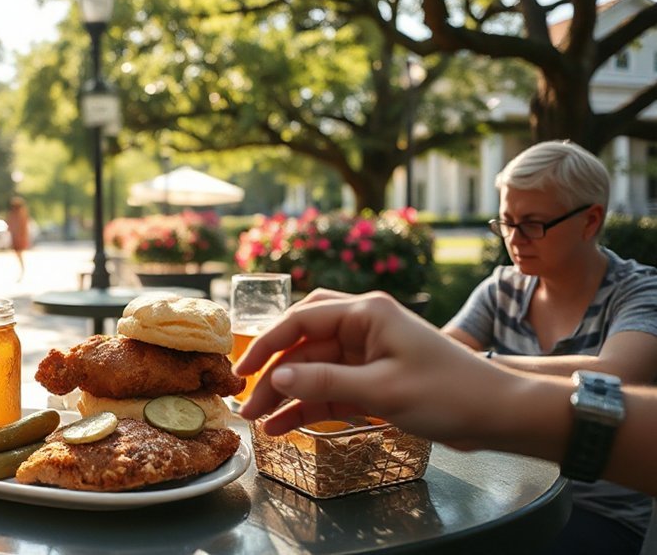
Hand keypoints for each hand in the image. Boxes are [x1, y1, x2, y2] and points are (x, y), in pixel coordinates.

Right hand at [235, 290, 516, 450]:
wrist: (496, 414)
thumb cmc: (447, 392)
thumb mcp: (381, 389)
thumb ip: (324, 382)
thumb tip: (275, 378)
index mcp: (366, 313)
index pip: (300, 320)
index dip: (266, 345)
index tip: (241, 372)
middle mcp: (362, 326)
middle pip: (302, 343)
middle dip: (272, 370)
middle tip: (245, 398)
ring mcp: (367, 353)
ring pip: (313, 369)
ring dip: (287, 393)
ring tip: (259, 421)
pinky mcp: (373, 378)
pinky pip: (331, 389)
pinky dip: (308, 405)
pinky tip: (284, 425)